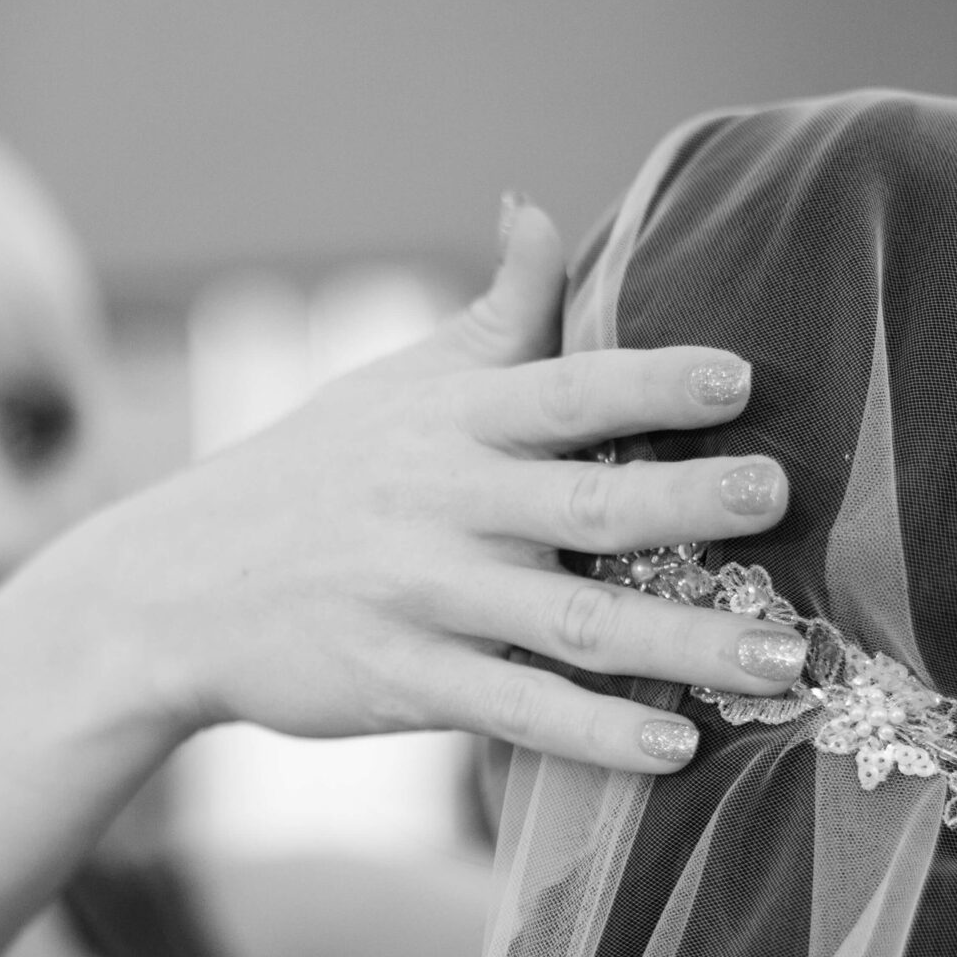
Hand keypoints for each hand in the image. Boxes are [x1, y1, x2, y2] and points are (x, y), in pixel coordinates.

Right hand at [25, 200, 801, 773]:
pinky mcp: (405, 684)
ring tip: (785, 662)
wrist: (171, 591)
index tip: (738, 378)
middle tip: (782, 499)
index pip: (566, 389)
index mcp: (451, 422)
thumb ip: (491, 314)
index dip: (652, 383)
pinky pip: (518, 711)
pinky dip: (597, 731)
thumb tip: (536, 208)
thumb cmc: (304, 478)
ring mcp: (425, 600)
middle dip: (692, 502)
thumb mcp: (389, 384)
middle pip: (588, 505)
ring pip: (574, 623)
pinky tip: (675, 748)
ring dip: (685, 644)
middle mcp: (445, 506)